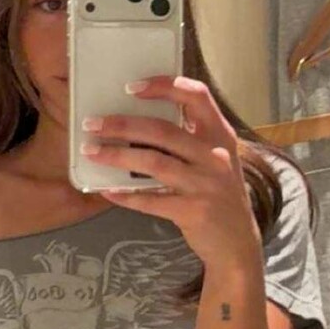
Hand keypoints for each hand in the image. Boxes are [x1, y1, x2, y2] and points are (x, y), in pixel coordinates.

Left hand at [83, 74, 263, 271]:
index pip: (196, 96)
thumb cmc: (219, 193)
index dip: (164, 86)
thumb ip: (190, 139)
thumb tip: (139, 123)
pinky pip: (150, 200)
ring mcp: (204, 184)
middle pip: (162, 130)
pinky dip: (125, 194)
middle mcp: (214, 156)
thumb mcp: (215, 159)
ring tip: (92, 152)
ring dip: (117, 155)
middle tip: (92, 124)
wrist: (237, 242)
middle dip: (122, 124)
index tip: (132, 87)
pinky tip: (106, 190)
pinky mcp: (192, 211)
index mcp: (220, 135)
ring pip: (153, 162)